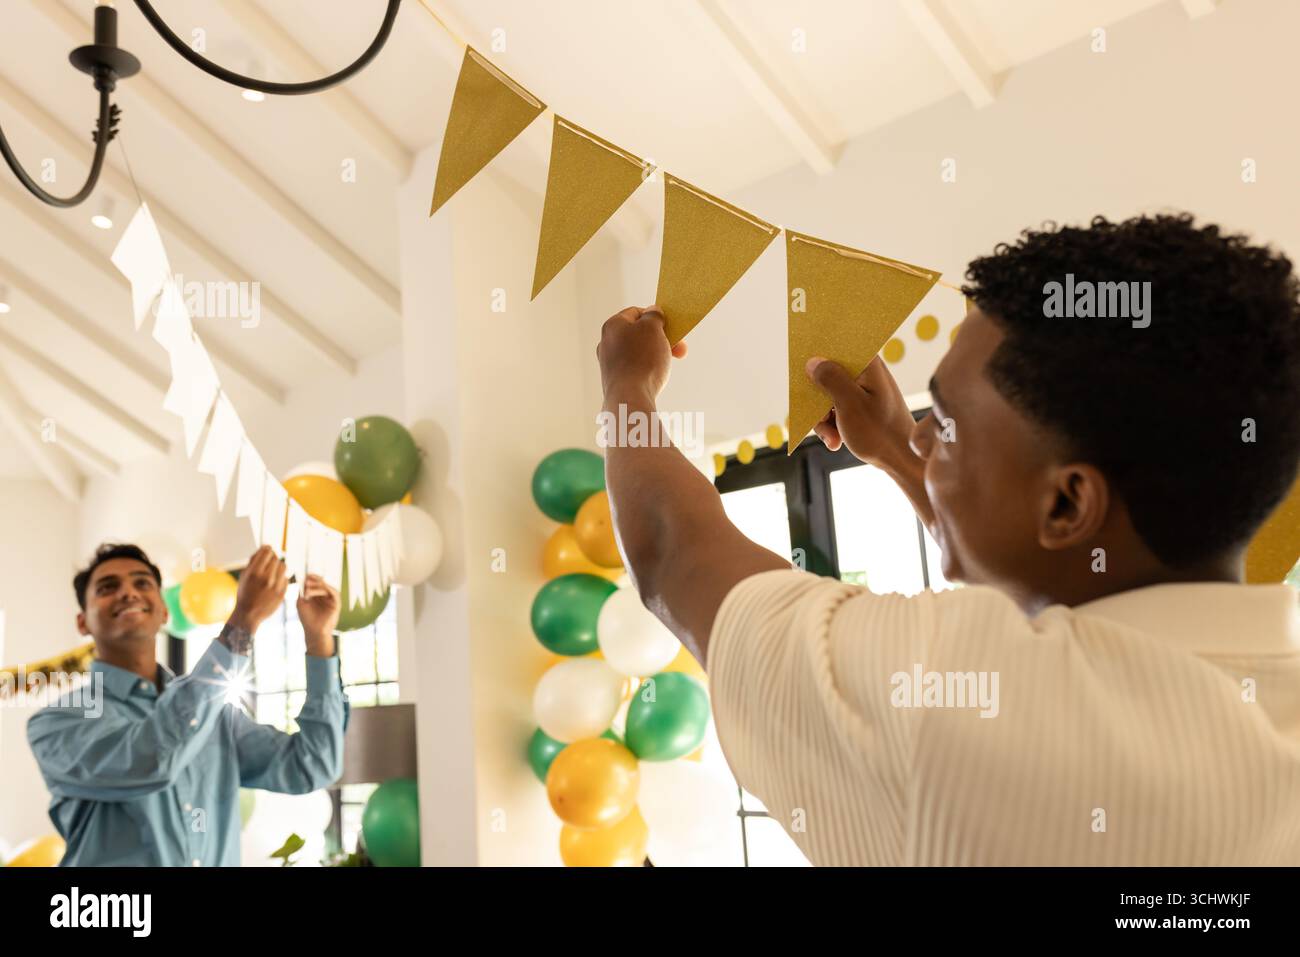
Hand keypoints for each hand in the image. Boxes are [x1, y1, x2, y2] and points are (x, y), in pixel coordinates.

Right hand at [228, 546, 287, 633]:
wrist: (248, 614)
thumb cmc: (245, 593)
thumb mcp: (244, 576)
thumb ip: (253, 561)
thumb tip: (264, 547)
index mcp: (254, 572)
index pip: (267, 552)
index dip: (267, 549)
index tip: (266, 550)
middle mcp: (266, 578)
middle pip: (276, 558)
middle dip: (272, 558)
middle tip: (268, 562)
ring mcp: (275, 586)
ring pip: (283, 566)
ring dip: (278, 566)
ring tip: (272, 571)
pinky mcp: (282, 593)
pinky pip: (285, 578)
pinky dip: (281, 578)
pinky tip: (274, 582)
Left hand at [297, 574, 340, 652]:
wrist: (313, 632)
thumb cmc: (307, 618)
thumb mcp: (301, 603)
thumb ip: (302, 592)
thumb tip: (304, 580)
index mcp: (316, 595)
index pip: (315, 583)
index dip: (311, 578)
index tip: (305, 575)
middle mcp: (324, 596)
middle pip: (322, 583)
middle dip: (314, 580)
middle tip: (307, 579)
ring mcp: (331, 599)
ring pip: (327, 587)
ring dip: (318, 585)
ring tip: (308, 588)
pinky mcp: (337, 603)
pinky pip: (334, 593)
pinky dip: (328, 589)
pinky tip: (320, 589)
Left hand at [597, 305, 686, 397]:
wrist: (631, 397)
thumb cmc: (642, 359)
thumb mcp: (653, 328)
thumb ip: (654, 316)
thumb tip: (652, 312)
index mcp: (612, 325)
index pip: (636, 312)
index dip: (655, 317)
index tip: (669, 327)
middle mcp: (606, 343)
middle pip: (638, 334)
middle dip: (661, 339)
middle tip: (679, 348)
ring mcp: (609, 363)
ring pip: (638, 352)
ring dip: (656, 354)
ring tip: (667, 364)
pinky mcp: (615, 380)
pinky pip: (635, 369)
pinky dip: (647, 370)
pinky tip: (656, 378)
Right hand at [805, 355, 917, 471]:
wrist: (902, 460)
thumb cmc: (880, 432)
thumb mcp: (849, 405)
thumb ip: (831, 379)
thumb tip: (812, 362)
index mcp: (868, 363)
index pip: (835, 348)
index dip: (816, 361)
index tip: (806, 380)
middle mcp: (866, 371)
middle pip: (827, 376)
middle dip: (818, 403)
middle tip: (822, 424)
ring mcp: (864, 389)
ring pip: (828, 396)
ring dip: (824, 419)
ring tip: (833, 439)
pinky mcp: (862, 405)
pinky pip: (837, 408)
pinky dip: (832, 425)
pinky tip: (836, 441)